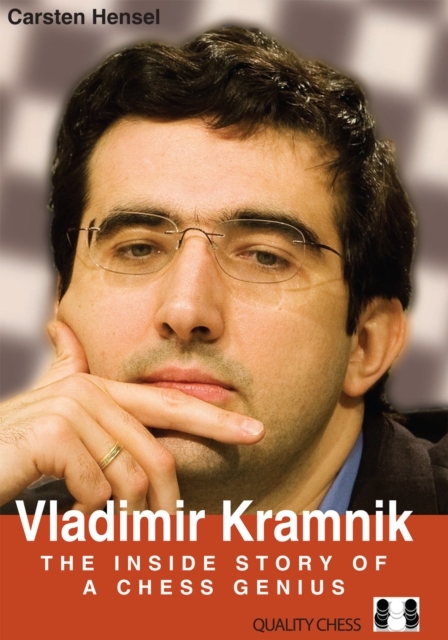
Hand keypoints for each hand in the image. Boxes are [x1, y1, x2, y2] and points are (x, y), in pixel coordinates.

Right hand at [0, 321, 263, 512]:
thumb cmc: (11, 454)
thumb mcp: (50, 423)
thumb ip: (64, 373)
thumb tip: (59, 324)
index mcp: (98, 389)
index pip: (169, 404)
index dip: (214, 419)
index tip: (255, 432)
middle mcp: (89, 390)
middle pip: (158, 454)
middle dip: (164, 504)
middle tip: (161, 537)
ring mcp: (71, 407)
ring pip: (132, 478)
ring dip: (121, 519)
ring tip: (99, 528)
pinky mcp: (55, 431)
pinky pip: (99, 488)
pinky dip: (87, 515)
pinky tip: (64, 513)